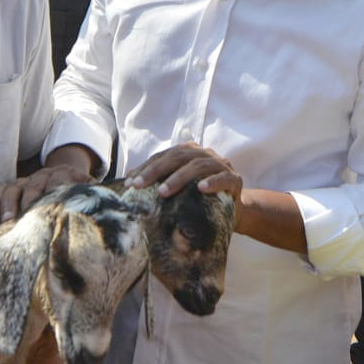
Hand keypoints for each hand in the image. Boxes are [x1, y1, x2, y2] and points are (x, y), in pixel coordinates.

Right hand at [0, 161, 94, 221]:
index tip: (51, 209)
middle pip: (35, 185)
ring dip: (10, 203)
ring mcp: (30, 179)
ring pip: (16, 187)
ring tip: (7, 220)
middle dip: (30, 202)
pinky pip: (3, 186)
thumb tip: (101, 216)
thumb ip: (94, 201)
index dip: (54, 193)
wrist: (71, 173)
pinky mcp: (18, 184)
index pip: (59, 181)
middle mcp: (46, 175)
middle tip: (26, 220)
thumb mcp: (92, 193)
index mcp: (67, 175)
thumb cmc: (82, 192)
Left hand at [126, 142, 242, 206]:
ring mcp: (220, 165)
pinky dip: (212, 182)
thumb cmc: (200, 198)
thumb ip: (160, 180)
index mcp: (189, 153)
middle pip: (178, 157)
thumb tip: (129, 179)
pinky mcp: (234, 179)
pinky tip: (201, 189)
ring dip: (179, 178)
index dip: (146, 167)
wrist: (233, 210)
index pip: (164, 156)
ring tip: (163, 192)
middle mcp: (204, 154)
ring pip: (198, 166)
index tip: (129, 182)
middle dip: (156, 171)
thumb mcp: (179, 189)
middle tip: (139, 185)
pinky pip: (223, 177)